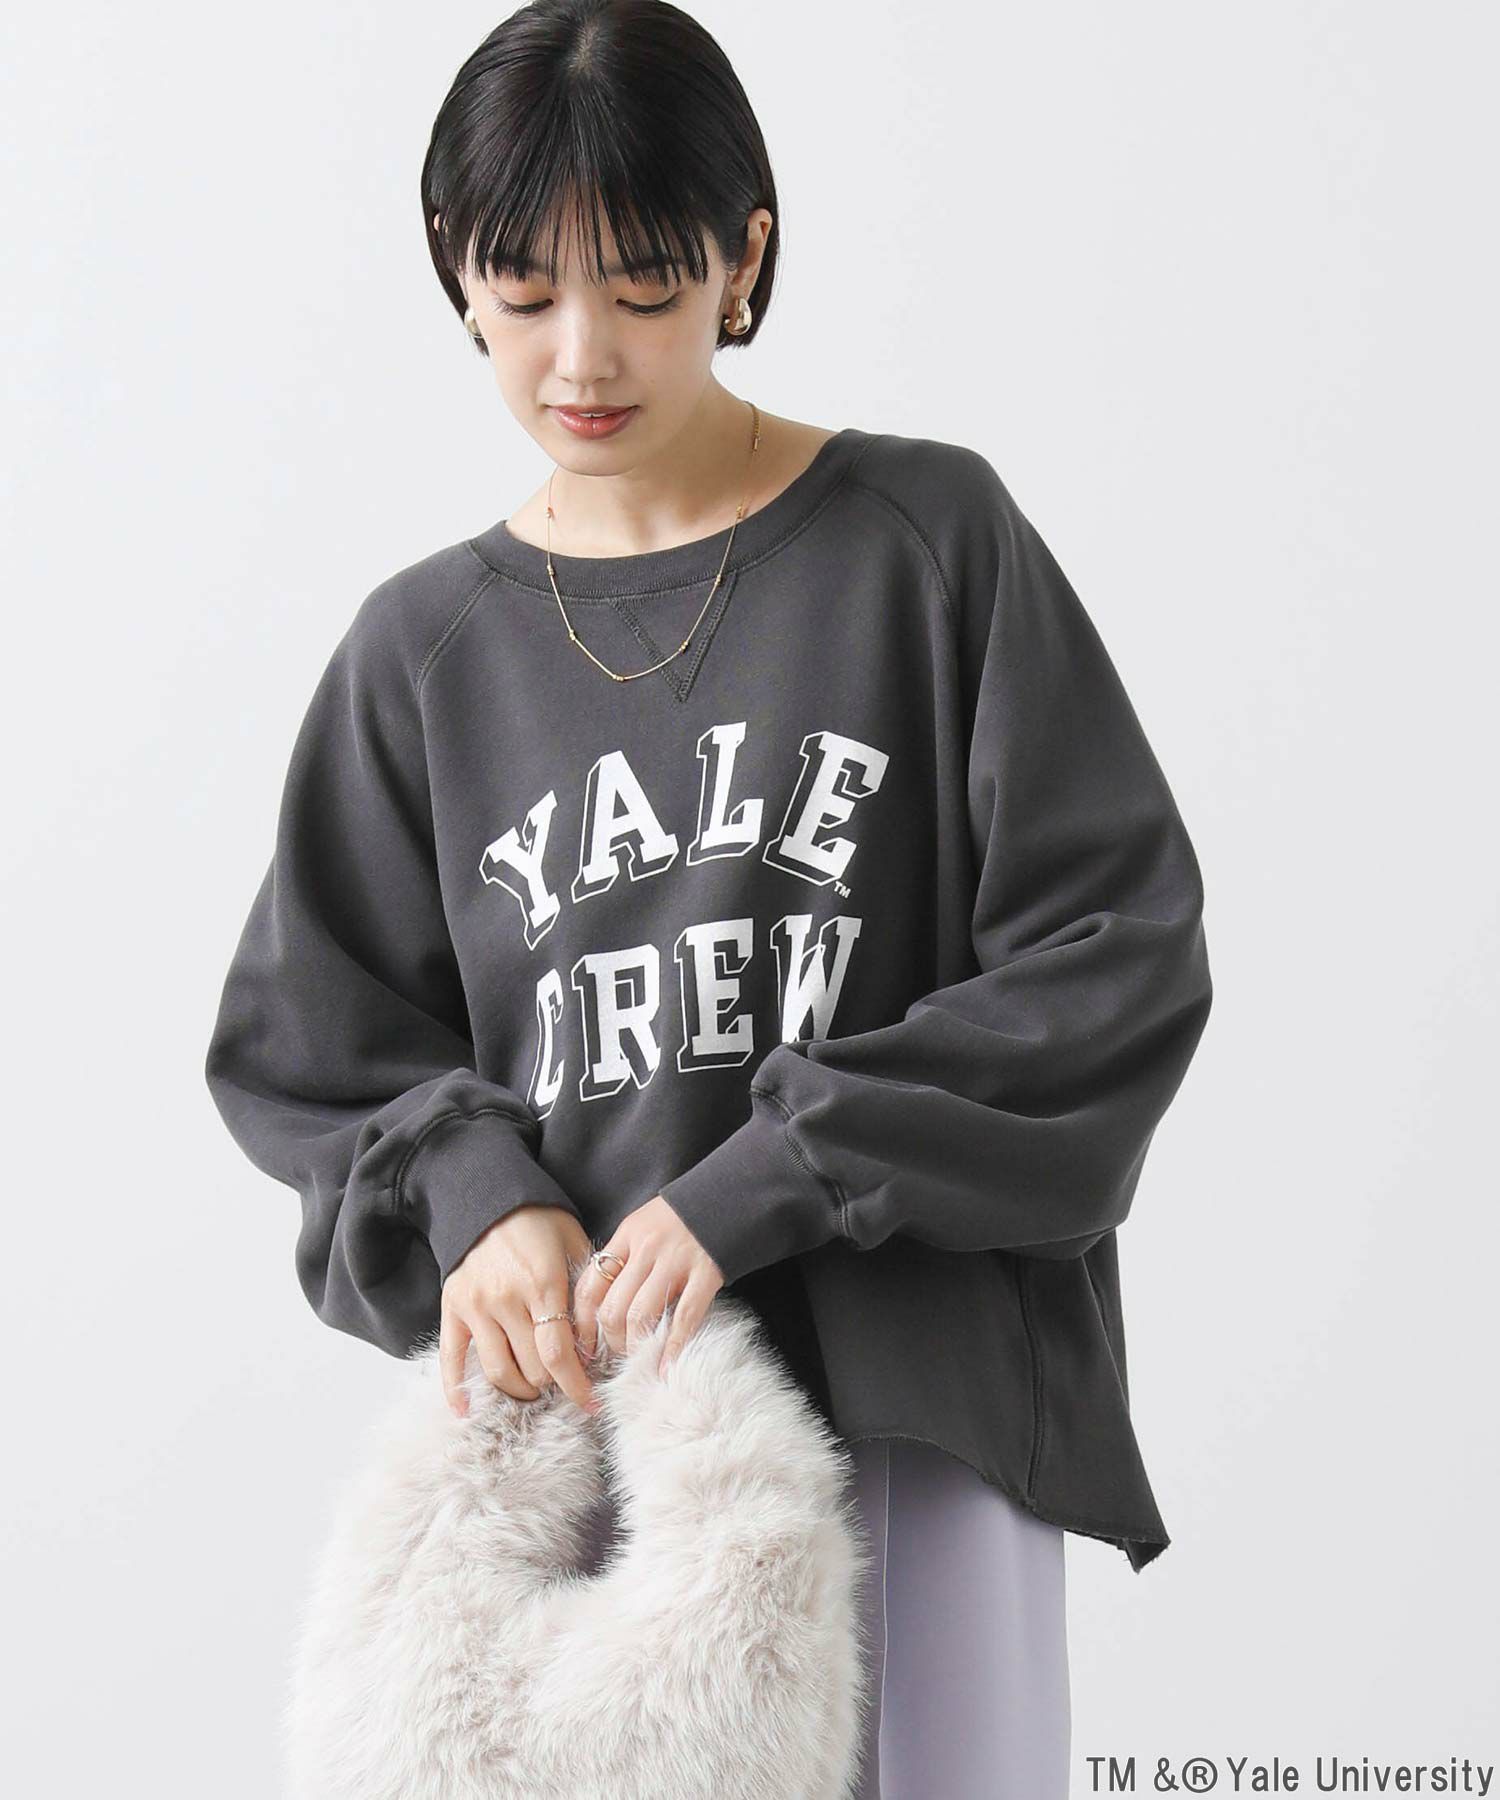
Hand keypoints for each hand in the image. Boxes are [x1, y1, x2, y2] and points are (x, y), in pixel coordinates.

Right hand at [440, 1202, 599, 1420]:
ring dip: (520, 1390)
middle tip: (564, 1385)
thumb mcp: (574, 1246)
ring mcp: (476, 1305)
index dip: (576, 1386)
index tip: (591, 1404)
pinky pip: (451, 1359)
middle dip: (554, 1385)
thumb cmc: (541, 1223)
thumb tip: (601, 1341)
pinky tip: (467, 1411)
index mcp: (543, 1283)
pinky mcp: (452, 1308)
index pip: (559, 1353)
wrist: (490, 1198)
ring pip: (498, 1371)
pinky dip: (456, 1390)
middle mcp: (506, 1298)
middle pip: (532, 1368)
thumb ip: (587, 1291)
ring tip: (535, 1389)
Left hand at [571, 1194, 723, 1378]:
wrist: (728, 1196)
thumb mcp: (644, 1224)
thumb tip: (602, 1300)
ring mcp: (676, 1262)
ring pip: (642, 1315)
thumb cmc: (681, 1217)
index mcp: (627, 1235)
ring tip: (639, 1357)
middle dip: (610, 1340)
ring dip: (636, 1346)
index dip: (582, 1322)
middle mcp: (647, 1249)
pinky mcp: (705, 1274)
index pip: (591, 1285)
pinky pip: (684, 1317)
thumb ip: (624, 1255)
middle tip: (617, 1353)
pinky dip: (673, 1346)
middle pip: (613, 1307)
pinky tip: (667, 1365)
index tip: (584, 1345)